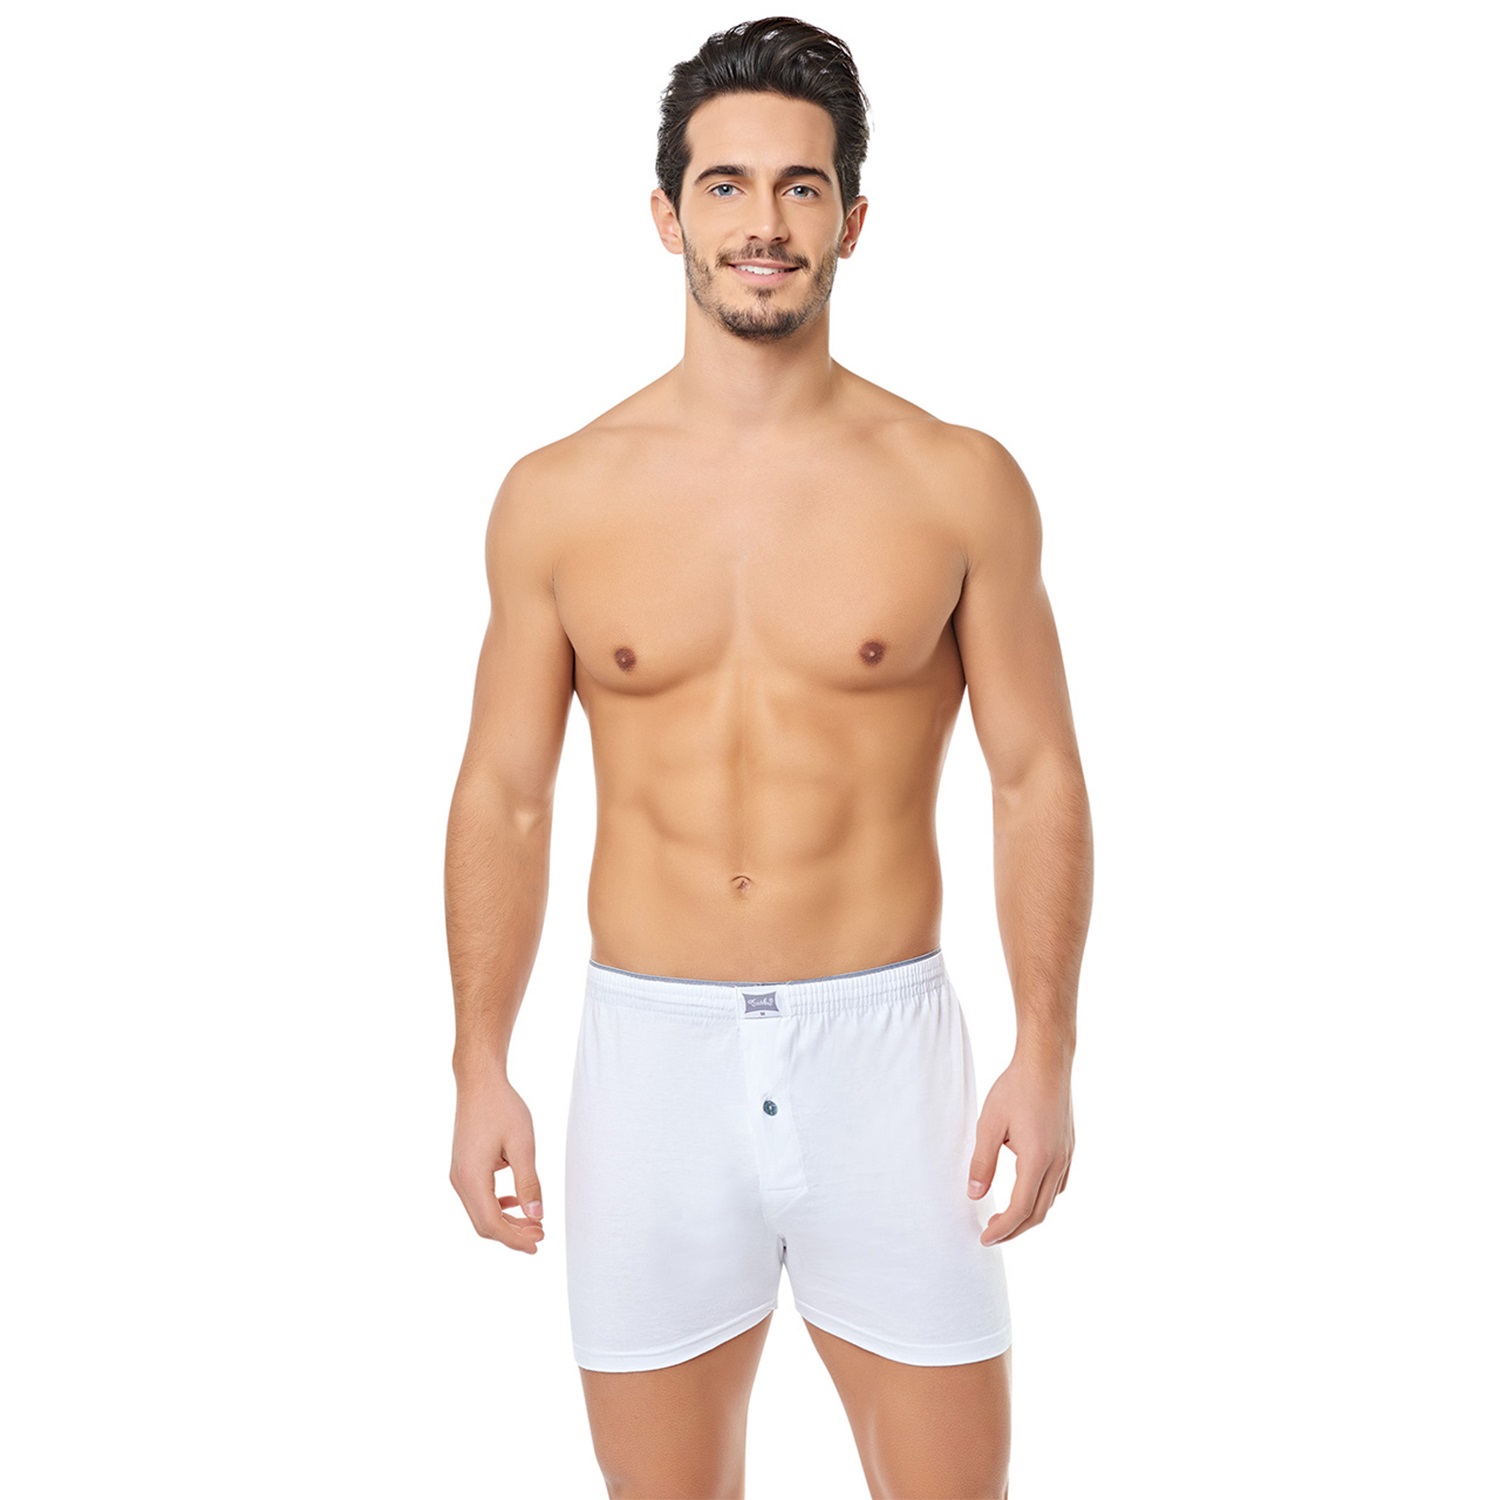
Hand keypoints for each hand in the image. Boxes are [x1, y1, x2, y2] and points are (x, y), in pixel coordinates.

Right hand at [450, 1064, 546, 1253]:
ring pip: (481, 1212)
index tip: (537, 1244)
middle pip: (483, 1223)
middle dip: (512, 1234)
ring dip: (506, 1221)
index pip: (491, 1223)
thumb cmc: (502, 1108)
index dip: (515, 1239)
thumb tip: (537, 1215)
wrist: (479, 1082)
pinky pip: (479, 1198)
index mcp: (472, 1177)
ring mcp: (459, 1175)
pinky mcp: (463, 1168)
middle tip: (541, 1234)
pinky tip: (516, 1203)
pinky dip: (498, 1206)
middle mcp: (460, 1180)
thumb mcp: (523, 1145)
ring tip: (534, 1221)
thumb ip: (529, 1182)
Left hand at [967, 1042, 1073, 1245]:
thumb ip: (982, 1162)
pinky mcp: (1069, 1147)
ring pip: (1051, 1200)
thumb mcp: (989, 1124)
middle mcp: (1057, 1163)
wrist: (1046, 1062)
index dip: (1002, 1229)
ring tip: (1005, 1218)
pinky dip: (1043, 1198)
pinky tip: (1027, 1192)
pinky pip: (1059, 1184)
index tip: (984, 1238)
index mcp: (1037, 1160)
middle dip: (1014, 1230)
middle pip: (1039, 1212)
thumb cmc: (1015, 1088)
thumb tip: (974, 1195)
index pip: (1020, 1209)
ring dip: (1029, 1215)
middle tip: (991, 1235)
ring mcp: (1067, 1156)